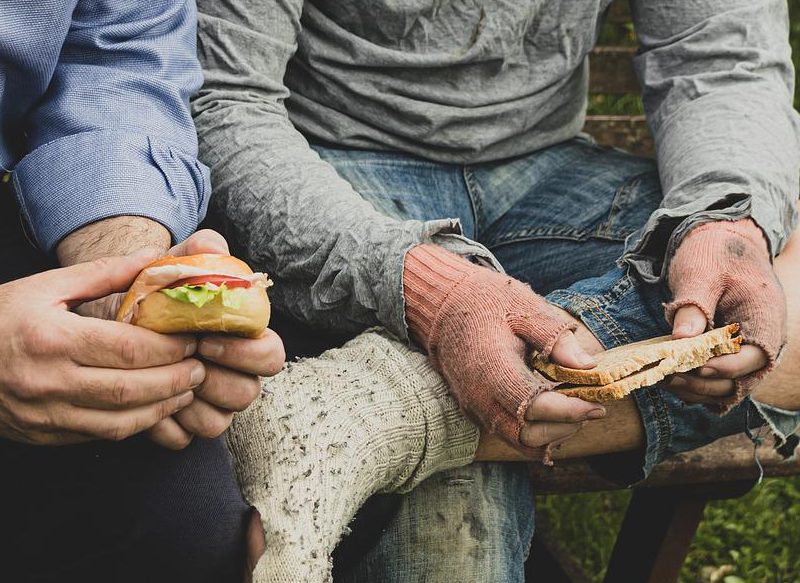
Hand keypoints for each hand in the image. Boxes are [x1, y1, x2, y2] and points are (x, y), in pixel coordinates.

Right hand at [0, 252, 200, 444]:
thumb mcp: (45, 286)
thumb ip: (103, 273)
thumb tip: (154, 258)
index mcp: (51, 338)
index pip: (128, 349)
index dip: (170, 348)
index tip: (193, 338)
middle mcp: (49, 382)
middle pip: (132, 389)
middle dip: (176, 380)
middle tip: (201, 367)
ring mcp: (45, 414)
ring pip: (121, 421)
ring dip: (163, 408)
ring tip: (188, 389)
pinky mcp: (45, 435)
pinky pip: (102, 436)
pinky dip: (136, 424)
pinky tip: (155, 408)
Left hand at [146, 230, 285, 448]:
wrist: (113, 322)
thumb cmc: (153, 295)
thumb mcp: (172, 268)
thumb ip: (197, 252)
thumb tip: (214, 245)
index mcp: (244, 341)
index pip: (271, 355)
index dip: (245, 352)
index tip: (207, 337)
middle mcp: (234, 377)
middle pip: (248, 394)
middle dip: (215, 379)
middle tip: (183, 360)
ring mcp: (210, 406)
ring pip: (218, 423)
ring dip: (190, 403)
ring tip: (161, 378)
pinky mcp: (182, 428)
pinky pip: (183, 439)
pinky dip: (164, 424)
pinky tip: (145, 399)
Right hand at [404, 244, 598, 450]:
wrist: (442, 304)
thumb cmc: (486, 302)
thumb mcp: (524, 308)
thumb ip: (556, 339)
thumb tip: (588, 366)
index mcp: (493, 368)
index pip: (535, 406)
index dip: (569, 412)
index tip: (597, 406)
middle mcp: (479, 395)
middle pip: (528, 435)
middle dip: (565, 428)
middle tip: (590, 409)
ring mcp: (474, 406)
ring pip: (517, 441)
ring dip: (551, 434)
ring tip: (574, 413)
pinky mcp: (474, 409)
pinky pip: (507, 433)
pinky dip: (534, 433)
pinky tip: (554, 416)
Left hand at [664, 219, 785, 407]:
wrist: (719, 243)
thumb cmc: (713, 254)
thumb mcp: (701, 274)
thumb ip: (693, 306)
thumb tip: (682, 340)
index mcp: (765, 319)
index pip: (752, 357)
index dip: (723, 367)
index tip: (692, 366)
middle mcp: (761, 341)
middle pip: (739, 381)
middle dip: (703, 383)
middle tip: (668, 377)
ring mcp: (745, 350)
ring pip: (727, 386)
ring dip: (697, 389)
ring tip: (664, 381)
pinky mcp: (727, 354)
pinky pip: (717, 380)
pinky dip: (696, 385)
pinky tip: (670, 379)